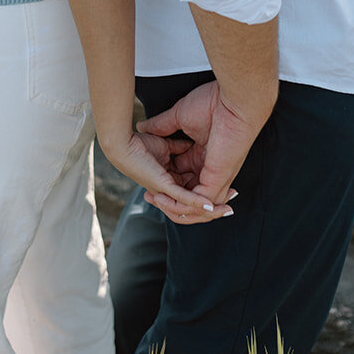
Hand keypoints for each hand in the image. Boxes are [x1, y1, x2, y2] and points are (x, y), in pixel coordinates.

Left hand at [99, 128, 231, 223]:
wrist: (123, 141)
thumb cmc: (140, 143)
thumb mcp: (167, 145)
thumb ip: (180, 149)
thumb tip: (191, 146)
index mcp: (170, 181)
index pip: (193, 193)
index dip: (210, 195)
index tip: (229, 192)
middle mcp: (168, 191)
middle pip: (194, 206)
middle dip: (214, 209)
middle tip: (231, 208)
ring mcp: (166, 191)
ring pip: (191, 207)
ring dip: (210, 211)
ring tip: (226, 209)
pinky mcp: (163, 187)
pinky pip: (183, 198)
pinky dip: (196, 203)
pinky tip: (210, 206)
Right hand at [136, 80, 270, 220]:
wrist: (232, 102)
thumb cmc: (211, 104)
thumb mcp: (178, 116)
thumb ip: (161, 125)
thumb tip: (143, 126)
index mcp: (201, 156)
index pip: (181, 178)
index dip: (165, 184)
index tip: (148, 185)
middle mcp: (209, 170)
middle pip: (187, 195)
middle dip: (167, 200)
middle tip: (149, 196)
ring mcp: (215, 177)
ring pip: (195, 206)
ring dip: (174, 206)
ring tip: (156, 199)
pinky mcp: (217, 180)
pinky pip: (201, 202)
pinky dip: (184, 204)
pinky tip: (170, 199)